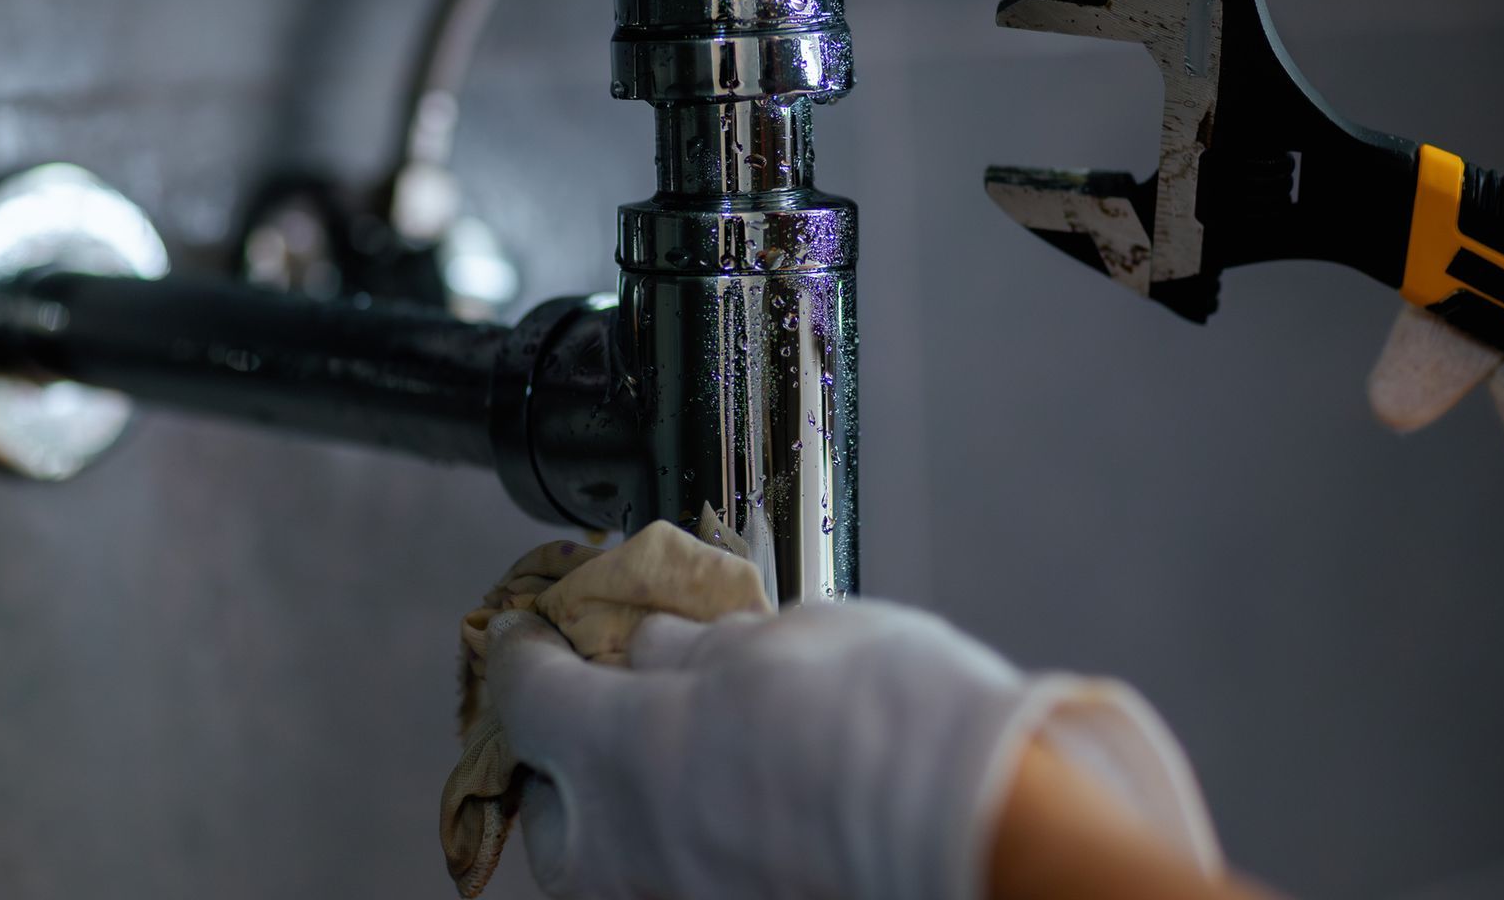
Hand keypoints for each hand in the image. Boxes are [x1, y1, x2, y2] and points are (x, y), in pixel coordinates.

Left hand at [486, 598, 1217, 899]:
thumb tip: (659, 652)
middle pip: (549, 811)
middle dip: (567, 763)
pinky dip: (690, 860)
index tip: (534, 630)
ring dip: (626, 822)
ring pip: (608, 873)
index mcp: (616, 750)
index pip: (527, 694)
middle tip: (607, 714)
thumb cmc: (889, 724)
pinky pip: (677, 889)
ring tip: (682, 781)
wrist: (975, 833)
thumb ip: (699, 652)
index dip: (527, 650)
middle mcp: (623, 851)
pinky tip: (737, 829)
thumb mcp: (782, 640)